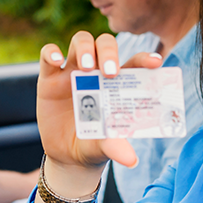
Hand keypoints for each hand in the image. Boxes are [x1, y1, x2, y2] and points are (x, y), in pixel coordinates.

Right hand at [36, 32, 163, 183]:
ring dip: (85, 48)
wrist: (67, 156)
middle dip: (109, 52)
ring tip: (86, 69)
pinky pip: (47, 55)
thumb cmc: (94, 145)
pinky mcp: (49, 78)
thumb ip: (116, 147)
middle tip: (110, 72)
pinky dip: (50, 52)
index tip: (155, 62)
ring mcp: (73, 71)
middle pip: (105, 44)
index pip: (133, 62)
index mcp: (117, 84)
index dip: (144, 59)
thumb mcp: (105, 146)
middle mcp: (96, 72)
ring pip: (80, 41)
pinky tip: (56, 59)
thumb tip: (131, 160)